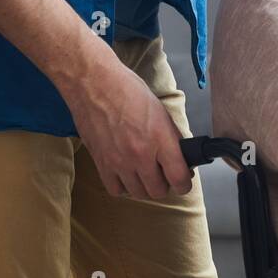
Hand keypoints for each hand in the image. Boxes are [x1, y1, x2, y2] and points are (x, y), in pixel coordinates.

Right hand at [62, 57, 193, 199]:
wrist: (94, 84)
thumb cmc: (127, 90)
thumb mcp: (160, 111)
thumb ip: (171, 137)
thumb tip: (180, 155)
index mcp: (160, 139)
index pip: (179, 177)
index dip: (184, 183)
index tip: (184, 181)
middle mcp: (141, 154)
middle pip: (158, 191)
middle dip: (165, 185)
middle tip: (164, 176)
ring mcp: (119, 161)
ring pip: (138, 193)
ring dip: (145, 187)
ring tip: (145, 175)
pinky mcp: (101, 163)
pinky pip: (116, 189)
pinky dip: (123, 186)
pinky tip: (126, 175)